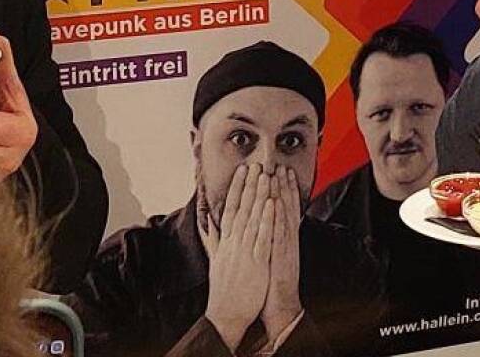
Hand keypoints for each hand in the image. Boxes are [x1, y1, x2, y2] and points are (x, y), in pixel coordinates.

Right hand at [200, 164, 274, 351]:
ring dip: (259, 196)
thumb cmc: (223, 289)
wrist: (225, 315)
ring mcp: (244, 252)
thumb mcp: (215, 259)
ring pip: (252, 218)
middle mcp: (233, 243)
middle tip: (256, 163)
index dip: (237, 188)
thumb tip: (207, 219)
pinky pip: (262, 238)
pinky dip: (266, 221)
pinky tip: (272, 204)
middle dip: (249, 185)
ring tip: (265, 176)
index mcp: (226, 241)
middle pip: (242, 208)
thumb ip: (212, 237)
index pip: (231, 208)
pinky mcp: (256, 263)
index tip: (243, 170)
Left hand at [261, 166, 303, 340]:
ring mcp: (285, 249)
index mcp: (279, 240)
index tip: (275, 171)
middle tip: (281, 165)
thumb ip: (261, 241)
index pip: (280, 210)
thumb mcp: (264, 258)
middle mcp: (285, 241)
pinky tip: (276, 204)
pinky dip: (278, 219)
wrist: (280, 309)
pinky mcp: (282, 259)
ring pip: (284, 217)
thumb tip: (254, 226)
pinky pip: (280, 235)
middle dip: (283, 187)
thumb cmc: (269, 285)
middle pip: (285, 209)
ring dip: (283, 196)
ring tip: (280, 176)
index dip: (278, 191)